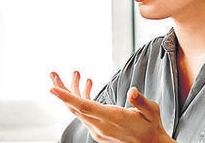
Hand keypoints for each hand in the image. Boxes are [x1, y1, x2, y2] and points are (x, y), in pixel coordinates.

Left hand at [50, 71, 175, 142]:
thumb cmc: (151, 128)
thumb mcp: (152, 112)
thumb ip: (141, 101)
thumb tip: (132, 91)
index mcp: (112, 118)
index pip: (84, 106)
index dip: (67, 97)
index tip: (52, 89)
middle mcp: (101, 125)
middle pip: (75, 106)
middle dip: (62, 89)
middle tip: (53, 74)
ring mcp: (98, 129)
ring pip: (79, 109)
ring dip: (74, 91)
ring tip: (76, 74)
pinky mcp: (98, 130)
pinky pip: (85, 113)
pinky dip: (83, 98)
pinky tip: (87, 86)